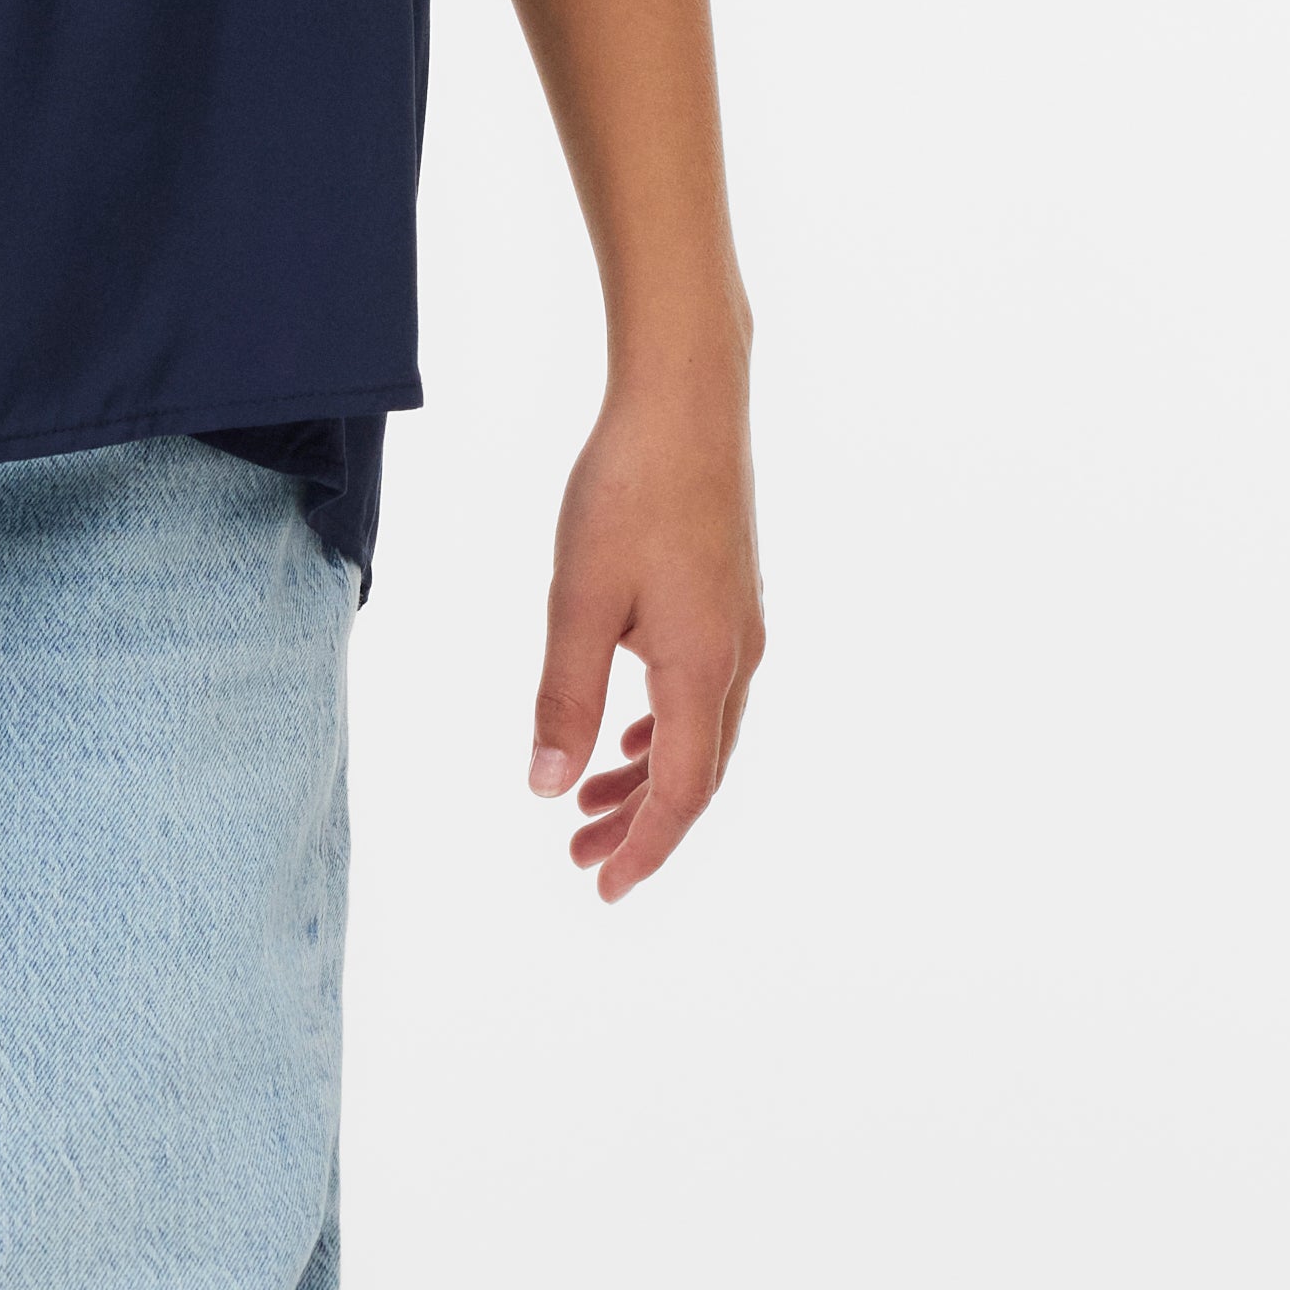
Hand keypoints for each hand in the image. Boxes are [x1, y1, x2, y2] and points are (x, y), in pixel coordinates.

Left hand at [528, 364, 763, 905]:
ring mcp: (740, 630)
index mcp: (703, 670)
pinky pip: (704, 694)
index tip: (602, 888)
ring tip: (590, 807)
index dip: (643, 850)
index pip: (681, 794)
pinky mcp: (729, 602)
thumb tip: (548, 788)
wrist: (687, 401)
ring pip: (701, 734)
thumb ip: (564, 699)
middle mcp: (737, 660)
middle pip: (696, 775)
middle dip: (640, 826)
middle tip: (581, 861)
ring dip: (648, 779)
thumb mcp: (579, 602)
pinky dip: (665, 731)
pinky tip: (627, 735)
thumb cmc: (628, 491)